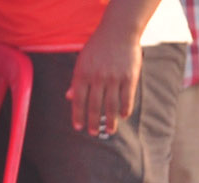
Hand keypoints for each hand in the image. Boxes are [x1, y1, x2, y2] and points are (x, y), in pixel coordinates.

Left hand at [67, 15, 142, 135]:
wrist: (118, 32)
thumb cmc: (98, 47)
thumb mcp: (83, 61)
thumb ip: (77, 80)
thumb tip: (70, 97)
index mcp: (83, 72)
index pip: (78, 99)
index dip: (78, 114)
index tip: (78, 127)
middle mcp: (97, 77)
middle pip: (94, 105)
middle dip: (93, 122)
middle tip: (93, 133)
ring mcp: (114, 78)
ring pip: (111, 105)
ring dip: (110, 121)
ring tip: (110, 131)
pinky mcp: (129, 78)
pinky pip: (126, 99)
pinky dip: (125, 109)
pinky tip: (123, 116)